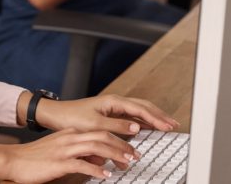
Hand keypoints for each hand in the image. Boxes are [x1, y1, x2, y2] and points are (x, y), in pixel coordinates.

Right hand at [4, 129, 139, 183]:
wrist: (14, 160)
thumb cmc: (37, 157)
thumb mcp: (63, 150)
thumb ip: (82, 153)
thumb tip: (101, 160)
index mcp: (72, 133)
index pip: (100, 131)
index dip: (118, 139)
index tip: (130, 148)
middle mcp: (71, 137)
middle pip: (103, 136)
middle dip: (122, 145)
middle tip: (135, 155)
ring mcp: (65, 149)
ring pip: (96, 147)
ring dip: (114, 155)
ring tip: (127, 163)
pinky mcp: (59, 162)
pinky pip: (82, 165)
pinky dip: (96, 170)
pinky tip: (106, 175)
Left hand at [38, 94, 180, 134]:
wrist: (57, 115)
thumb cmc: (72, 118)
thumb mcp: (94, 124)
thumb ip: (116, 126)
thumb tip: (136, 128)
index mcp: (114, 101)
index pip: (141, 109)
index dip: (156, 118)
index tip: (168, 125)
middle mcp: (116, 102)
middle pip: (144, 106)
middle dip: (160, 115)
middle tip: (173, 124)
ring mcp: (114, 107)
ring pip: (139, 110)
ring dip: (153, 117)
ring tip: (166, 124)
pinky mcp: (110, 113)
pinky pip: (131, 116)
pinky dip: (143, 121)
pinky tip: (148, 127)